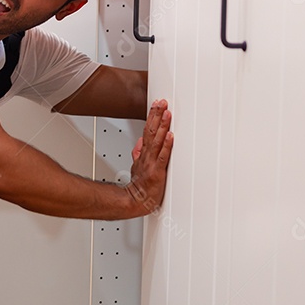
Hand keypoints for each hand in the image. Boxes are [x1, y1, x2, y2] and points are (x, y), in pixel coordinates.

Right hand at [126, 99, 173, 214]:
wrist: (135, 201)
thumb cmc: (139, 186)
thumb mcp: (136, 166)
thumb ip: (138, 153)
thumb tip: (140, 142)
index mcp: (144, 153)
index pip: (147, 130)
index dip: (152, 116)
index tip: (157, 104)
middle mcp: (147, 155)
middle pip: (151, 131)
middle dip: (157, 115)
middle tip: (162, 102)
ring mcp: (151, 163)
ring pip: (157, 140)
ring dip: (162, 126)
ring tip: (167, 113)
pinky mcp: (157, 172)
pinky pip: (163, 156)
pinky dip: (166, 145)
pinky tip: (170, 136)